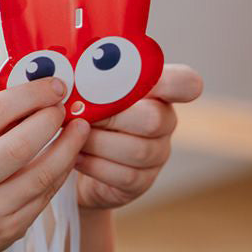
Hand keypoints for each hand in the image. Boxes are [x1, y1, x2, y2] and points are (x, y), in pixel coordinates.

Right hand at [0, 78, 90, 251]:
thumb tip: (32, 95)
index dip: (30, 95)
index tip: (53, 85)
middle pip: (21, 144)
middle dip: (51, 119)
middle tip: (64, 106)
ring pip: (42, 174)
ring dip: (67, 147)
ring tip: (79, 129)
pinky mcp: (8, 230)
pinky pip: (44, 196)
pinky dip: (60, 172)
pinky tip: (66, 157)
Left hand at [75, 63, 203, 210]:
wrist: (71, 159)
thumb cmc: (82, 114)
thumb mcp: (86, 92)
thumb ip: (89, 79)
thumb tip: (67, 70)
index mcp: (155, 92)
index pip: (185, 83)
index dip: (176, 83)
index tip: (152, 83)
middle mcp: (164, 123)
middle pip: (154, 119)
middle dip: (111, 117)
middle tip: (80, 114)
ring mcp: (156, 155)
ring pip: (137, 150)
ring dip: (97, 142)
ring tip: (73, 136)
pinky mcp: (141, 182)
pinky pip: (124, 175)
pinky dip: (93, 164)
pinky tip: (75, 156)